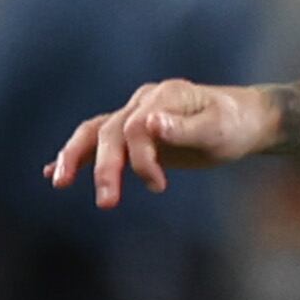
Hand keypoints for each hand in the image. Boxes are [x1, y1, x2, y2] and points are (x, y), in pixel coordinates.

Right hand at [47, 81, 278, 207]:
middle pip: (110, 131)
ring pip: (95, 133)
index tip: (159, 186)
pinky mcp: (134, 134)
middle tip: (106, 203)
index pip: (136, 126)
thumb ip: (185, 128)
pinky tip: (54, 173)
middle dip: (105, 168)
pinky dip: (79, 156)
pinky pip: (99, 142)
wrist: (244, 120)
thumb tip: (151, 123)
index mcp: (164, 95)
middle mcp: (144, 102)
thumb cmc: (235, 124)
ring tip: (59, 182)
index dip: (141, 158)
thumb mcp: (219, 128)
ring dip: (75, 157)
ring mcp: (135, 115)